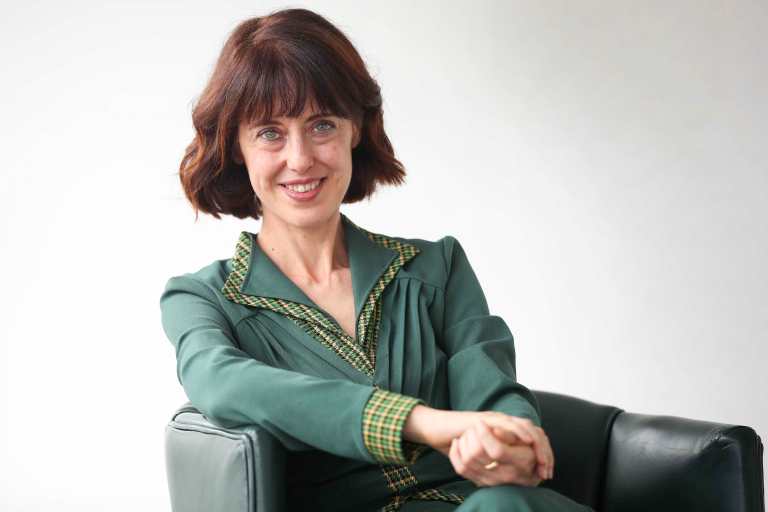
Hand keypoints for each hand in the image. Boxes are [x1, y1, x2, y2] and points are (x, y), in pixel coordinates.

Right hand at [410, 409, 553, 481]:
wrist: (439, 431)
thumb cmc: (457, 445)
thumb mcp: (481, 459)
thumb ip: (494, 464)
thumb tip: (508, 481)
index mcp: (505, 433)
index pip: (533, 441)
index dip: (543, 456)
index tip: (545, 474)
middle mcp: (504, 424)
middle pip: (536, 433)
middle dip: (545, 452)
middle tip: (546, 470)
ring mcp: (496, 419)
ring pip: (526, 427)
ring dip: (537, 444)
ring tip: (541, 460)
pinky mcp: (488, 419)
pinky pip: (508, 423)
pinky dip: (520, 433)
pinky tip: (526, 441)